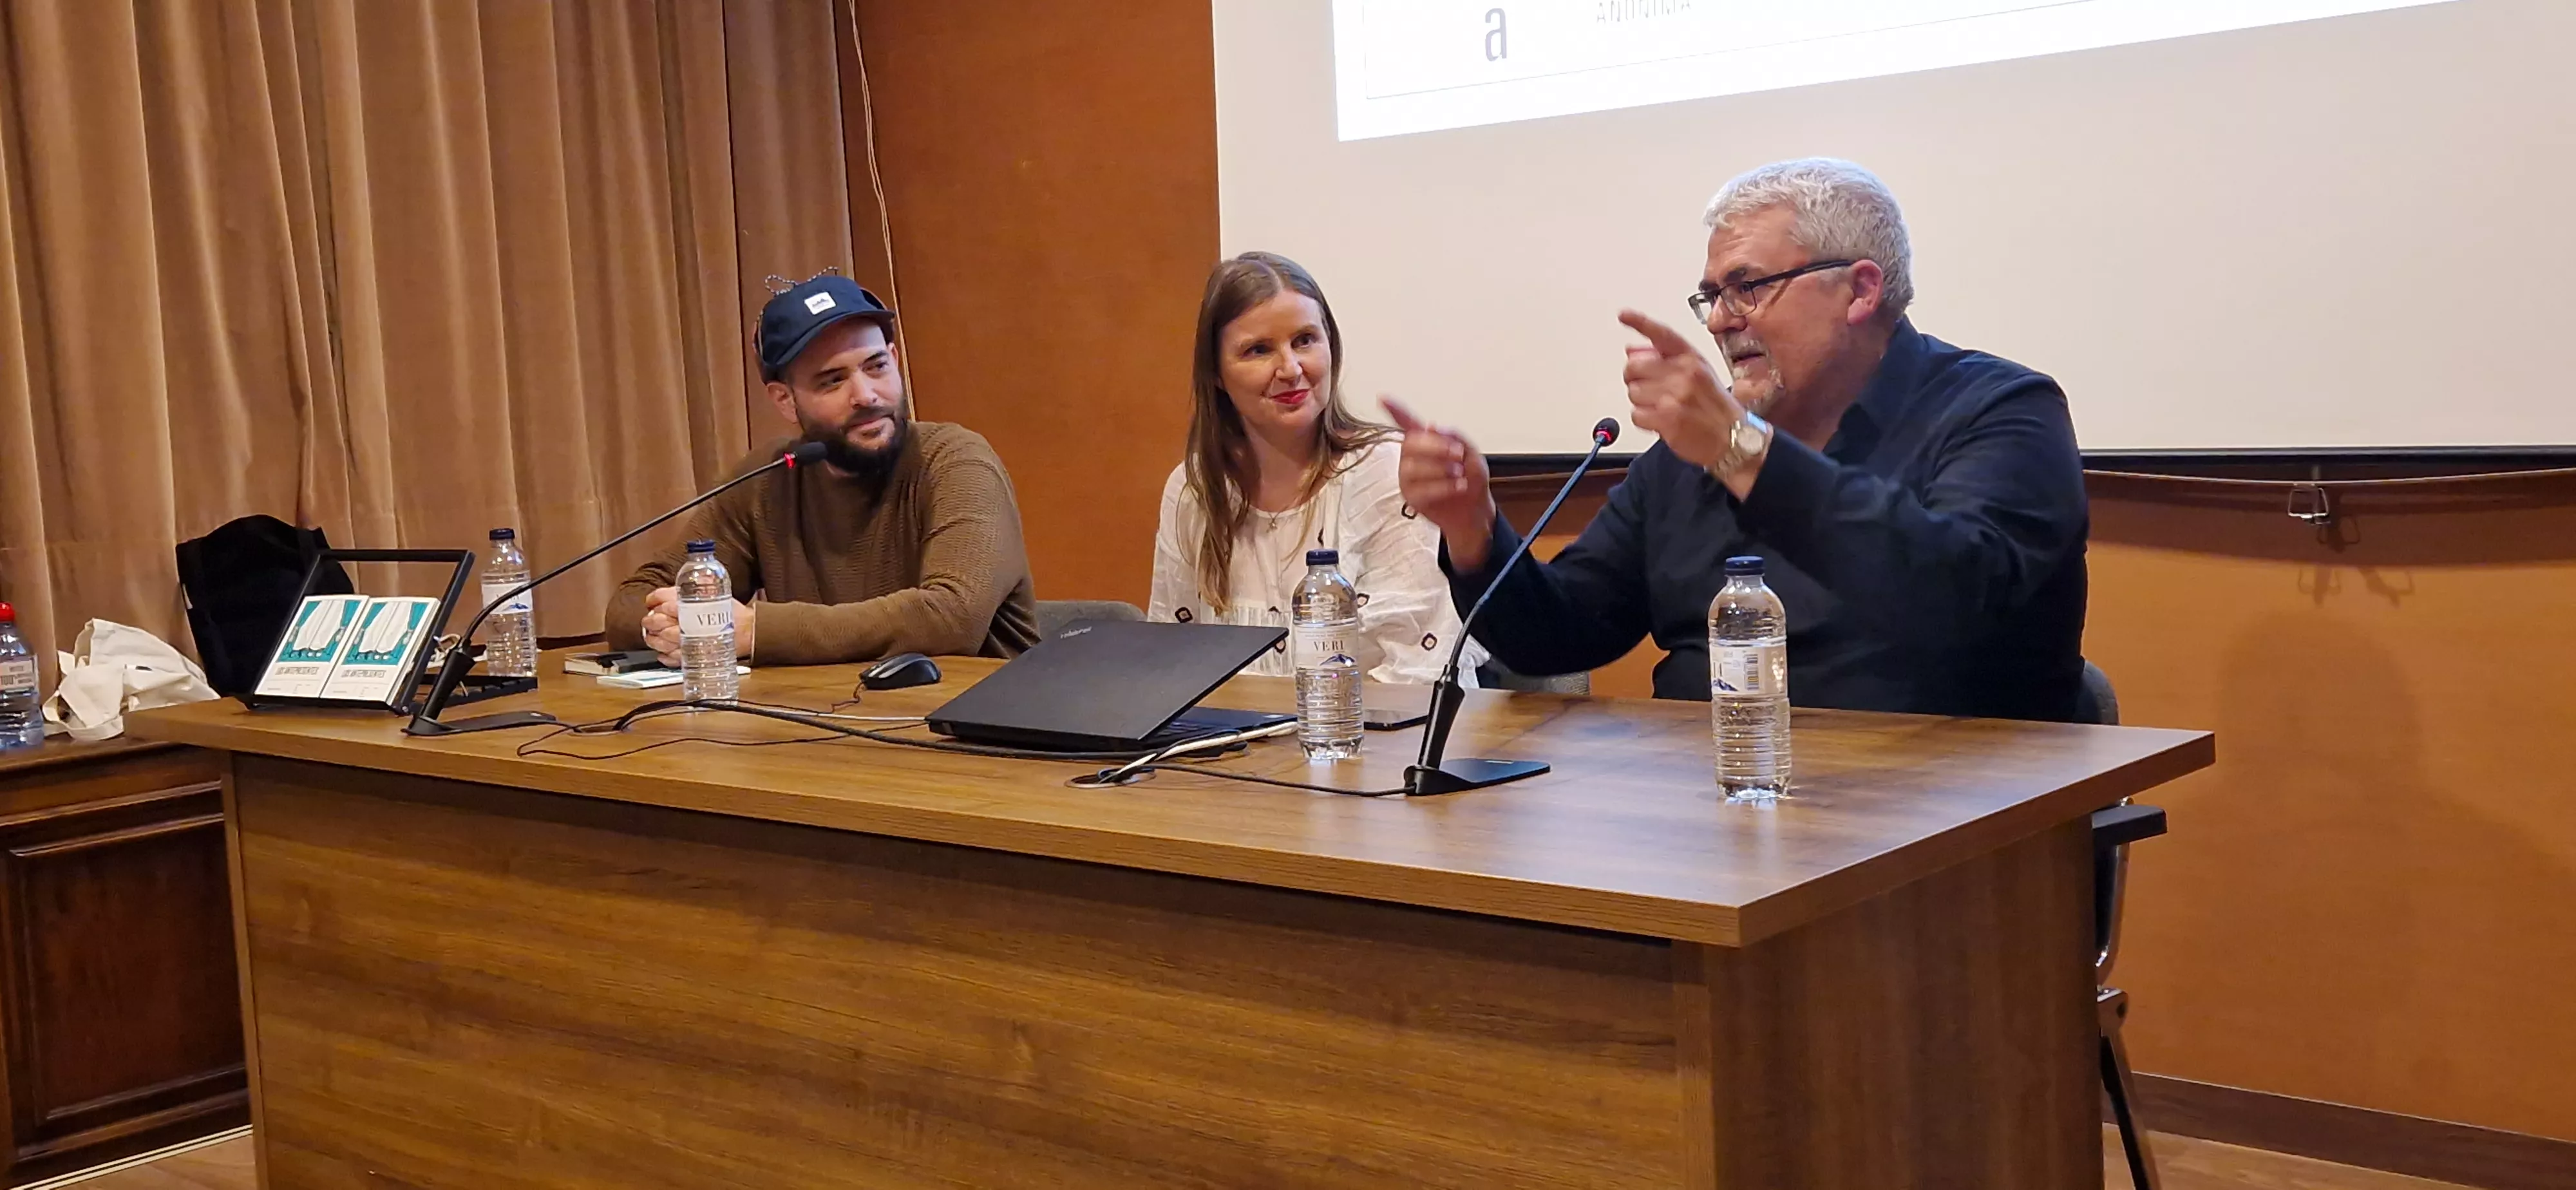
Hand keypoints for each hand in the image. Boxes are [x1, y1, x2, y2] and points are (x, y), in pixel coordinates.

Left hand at [640, 587, 757, 665]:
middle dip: (650, 620)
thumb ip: (696, 588)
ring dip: (652, 639)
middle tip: (648, 621)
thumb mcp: (714, 592)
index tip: (651, 603)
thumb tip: (681, 586)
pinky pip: (672, 658)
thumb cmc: (731, 612)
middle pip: (657, 621)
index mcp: (689, 603)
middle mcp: (686, 623)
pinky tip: (662, 652)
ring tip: (652, 637)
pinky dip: (664, 656)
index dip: (653, 600)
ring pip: (661, 641)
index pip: (662, 598)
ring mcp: (687, 641)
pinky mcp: (692, 656)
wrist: (747, 631)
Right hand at [1382, 397, 1496, 569]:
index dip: (1394, 410)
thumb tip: (1432, 427)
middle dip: (1435, 446)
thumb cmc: (1470, 478)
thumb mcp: (1471, 453)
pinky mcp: (1411, 497)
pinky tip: (1459, 485)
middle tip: (1458, 453)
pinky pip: (1421, 489)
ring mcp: (1408, 477)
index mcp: (1424, 441)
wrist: (1474, 509)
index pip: (1406, 422)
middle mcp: (1410, 457)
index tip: (1382, 398)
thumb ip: (1456, 437)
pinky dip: (1443, 486)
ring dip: (1440, 468)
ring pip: (1413, 468)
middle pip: (1409, 444)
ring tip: (1460, 473)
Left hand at [1619, 309, 1746, 473]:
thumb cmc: (1716, 407)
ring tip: (1661, 407)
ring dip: (1641, 402)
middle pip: (1634, 367)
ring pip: (1633, 392)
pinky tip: (1660, 421)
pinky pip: (1636, 415)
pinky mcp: (1668, 419)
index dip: (1640, 323)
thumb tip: (1632, 350)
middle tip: (1649, 389)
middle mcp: (1685, 373)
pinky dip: (1644, 420)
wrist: (1734, 439)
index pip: (1662, 334)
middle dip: (1634, 379)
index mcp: (1692, 358)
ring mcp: (1676, 396)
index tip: (1624, 314)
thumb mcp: (1701, 374)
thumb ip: (1667, 360)